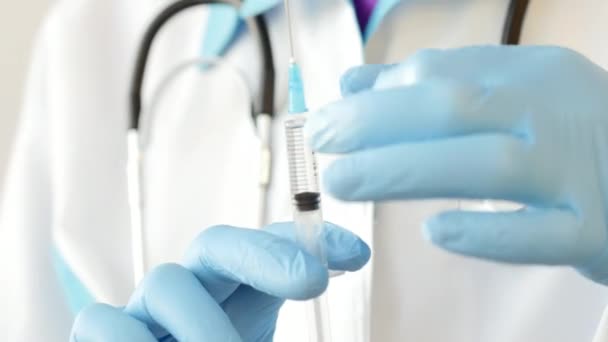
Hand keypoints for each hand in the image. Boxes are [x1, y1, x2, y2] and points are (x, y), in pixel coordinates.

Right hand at [70, 222, 369, 340]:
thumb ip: (273, 323)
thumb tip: (335, 274)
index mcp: (235, 297)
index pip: (266, 247)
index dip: (304, 241)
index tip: (355, 254)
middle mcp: (191, 292)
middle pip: (217, 243)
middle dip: (265, 254)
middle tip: (310, 280)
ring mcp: (144, 311)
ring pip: (166, 282)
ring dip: (206, 327)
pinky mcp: (102, 331)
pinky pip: (104, 322)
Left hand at [306, 46, 607, 283]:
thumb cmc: (574, 137)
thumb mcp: (516, 95)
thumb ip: (440, 86)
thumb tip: (355, 83)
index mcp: (531, 75)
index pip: (440, 73)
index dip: (375, 96)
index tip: (327, 119)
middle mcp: (554, 113)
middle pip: (453, 108)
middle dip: (374, 123)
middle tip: (319, 142)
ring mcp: (578, 172)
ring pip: (488, 165)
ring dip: (405, 171)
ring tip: (343, 183)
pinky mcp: (597, 231)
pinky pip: (540, 233)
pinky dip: (486, 232)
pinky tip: (434, 232)